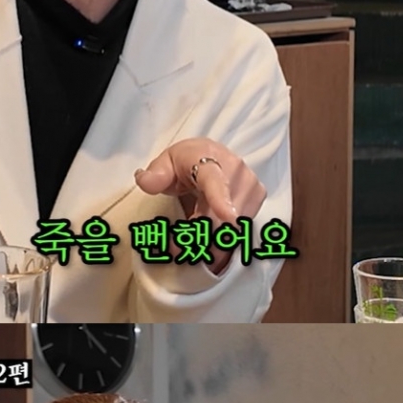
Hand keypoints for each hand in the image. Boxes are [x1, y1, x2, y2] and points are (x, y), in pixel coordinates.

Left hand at [134, 139, 265, 271]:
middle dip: (197, 236)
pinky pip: (239, 230)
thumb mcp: (165, 163)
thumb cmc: (186, 161)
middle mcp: (235, 170)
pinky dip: (222, 241)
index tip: (229, 218)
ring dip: (209, 242)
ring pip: (230, 228)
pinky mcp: (257, 198)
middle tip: (175, 248)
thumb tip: (144, 180)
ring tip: (188, 243)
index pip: (216, 182)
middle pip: (220, 217)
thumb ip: (155, 174)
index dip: (222, 201)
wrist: (210, 155)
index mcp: (209, 159)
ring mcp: (250, 184)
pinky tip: (208, 239)